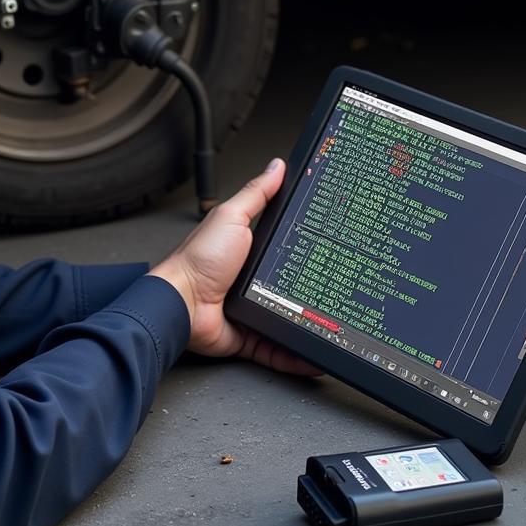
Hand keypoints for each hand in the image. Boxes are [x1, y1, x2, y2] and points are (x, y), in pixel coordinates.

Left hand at [149, 159, 322, 375]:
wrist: (181, 304)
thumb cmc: (198, 260)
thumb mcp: (231, 217)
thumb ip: (256, 193)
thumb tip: (277, 167)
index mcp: (249, 249)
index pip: (287, 245)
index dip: (310, 245)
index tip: (334, 245)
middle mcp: (252, 280)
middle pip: (292, 284)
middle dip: (316, 289)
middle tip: (344, 290)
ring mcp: (253, 310)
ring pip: (291, 319)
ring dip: (312, 324)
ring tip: (340, 327)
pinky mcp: (250, 336)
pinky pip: (279, 350)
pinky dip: (297, 357)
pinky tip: (318, 358)